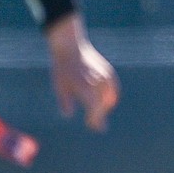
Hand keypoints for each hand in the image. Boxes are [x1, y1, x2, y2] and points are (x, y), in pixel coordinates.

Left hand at [45, 14, 119, 131]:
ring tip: (100, 113)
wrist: (70, 46)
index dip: (95, 120)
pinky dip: (112, 96)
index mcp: (85, 87)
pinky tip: (107, 101)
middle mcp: (97, 82)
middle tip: (96, 124)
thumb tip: (69, 115)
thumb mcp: (59, 86)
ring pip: (110, 97)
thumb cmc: (63, 68)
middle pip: (102, 105)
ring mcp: (104, 76)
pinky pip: (114, 88)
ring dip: (106, 106)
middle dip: (100, 115)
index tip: (93, 126)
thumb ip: (65, 102)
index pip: (95, 109)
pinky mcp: (108, 71)